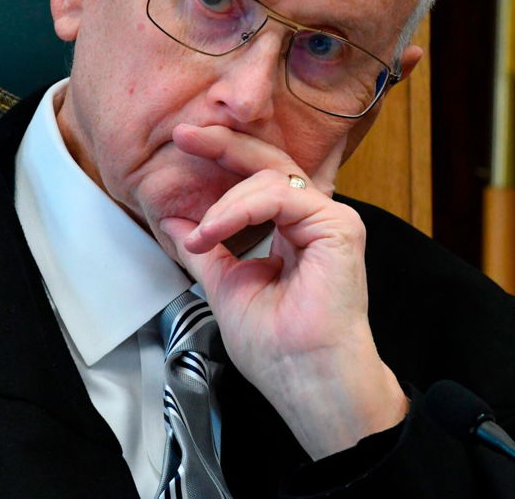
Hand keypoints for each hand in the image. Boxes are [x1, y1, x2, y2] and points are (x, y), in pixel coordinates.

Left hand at [157, 124, 408, 459]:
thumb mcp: (227, 285)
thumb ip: (207, 250)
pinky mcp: (339, 227)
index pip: (257, 179)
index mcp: (292, 231)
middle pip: (268, 161)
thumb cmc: (278, 350)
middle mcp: (313, 220)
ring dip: (224, 202)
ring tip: (201, 235)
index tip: (182, 144)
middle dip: (222, 144)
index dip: (221, 157)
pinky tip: (215, 229)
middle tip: (184, 135)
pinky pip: (281, 195)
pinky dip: (241, 208)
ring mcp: (330, 220)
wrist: (305, 380)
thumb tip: (176, 221)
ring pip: (269, 177)